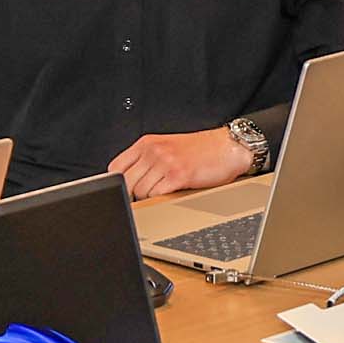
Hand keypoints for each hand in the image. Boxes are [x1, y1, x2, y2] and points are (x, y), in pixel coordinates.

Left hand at [113, 128, 252, 200]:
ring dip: (151, 198)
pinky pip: (157, 195)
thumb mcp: (166, 147)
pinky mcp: (179, 175)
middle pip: (127, 182)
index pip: (116, 167)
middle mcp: (154, 151)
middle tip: (146, 197)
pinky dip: (162, 199)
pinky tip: (173, 193)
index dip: (118, 184)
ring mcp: (165, 162)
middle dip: (134, 195)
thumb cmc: (200, 150)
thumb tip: (128, 182)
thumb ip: (146, 160)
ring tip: (166, 191)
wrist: (228, 146)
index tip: (125, 192)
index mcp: (146, 143)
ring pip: (141, 192)